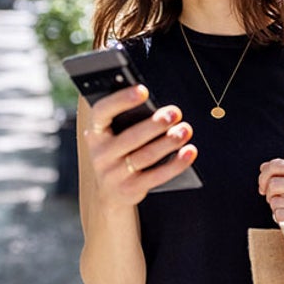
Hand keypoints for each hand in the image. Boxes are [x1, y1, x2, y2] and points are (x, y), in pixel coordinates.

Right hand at [83, 85, 196, 205]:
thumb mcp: (113, 135)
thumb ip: (127, 118)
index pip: (102, 112)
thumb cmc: (118, 151)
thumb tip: (158, 106)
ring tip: (185, 130)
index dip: (121, 100)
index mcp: (95, 132)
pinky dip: (176, 164)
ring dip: (169, 142)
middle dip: (155, 124)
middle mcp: (100, 154)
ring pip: (146, 155)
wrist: (109, 192)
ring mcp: (113, 174)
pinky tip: (189, 151)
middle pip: (131, 137)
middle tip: (175, 112)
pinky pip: (157, 176)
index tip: (143, 90)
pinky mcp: (130, 189)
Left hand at [258, 158, 283, 251]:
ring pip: (275, 201)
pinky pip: (280, 215)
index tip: (264, 186)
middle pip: (273, 183)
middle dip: (268, 194)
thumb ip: (283, 174)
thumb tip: (264, 167)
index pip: (276, 165)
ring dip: (275, 208)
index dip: (264, 176)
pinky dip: (279, 218)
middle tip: (274, 201)